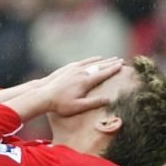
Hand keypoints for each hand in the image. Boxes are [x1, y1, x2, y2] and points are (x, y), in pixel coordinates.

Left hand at [0, 56, 116, 105]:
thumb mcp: (78, 106)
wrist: (43, 95)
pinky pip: (83, 62)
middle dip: (111, 63)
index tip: (122, 65)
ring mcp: (74, 69)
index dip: (113, 69)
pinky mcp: (68, 68)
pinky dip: (91, 60)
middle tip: (121, 60)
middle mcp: (80, 73)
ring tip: (111, 58)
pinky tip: (95, 59)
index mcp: (85, 82)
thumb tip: (109, 100)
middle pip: (99, 66)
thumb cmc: (61, 104)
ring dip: (103, 61)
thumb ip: (94, 103)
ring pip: (92, 63)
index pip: (103, 74)